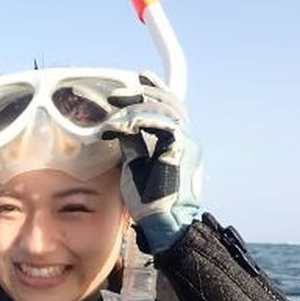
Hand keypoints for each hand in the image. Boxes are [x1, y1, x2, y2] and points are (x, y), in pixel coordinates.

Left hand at [102, 72, 203, 251]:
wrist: (165, 223)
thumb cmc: (150, 201)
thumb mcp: (137, 164)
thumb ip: (133, 144)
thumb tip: (119, 128)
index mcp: (178, 141)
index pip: (169, 106)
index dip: (154, 89)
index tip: (137, 78)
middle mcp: (187, 138)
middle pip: (168, 101)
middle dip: (140, 92)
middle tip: (115, 95)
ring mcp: (187, 142)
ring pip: (164, 108)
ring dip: (135, 105)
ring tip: (113, 109)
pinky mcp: (180, 148)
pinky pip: (159, 123)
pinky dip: (136, 120)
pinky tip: (117, 126)